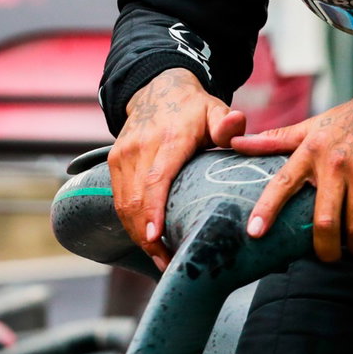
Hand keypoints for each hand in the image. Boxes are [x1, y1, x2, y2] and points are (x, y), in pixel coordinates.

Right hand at [108, 68, 245, 270]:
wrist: (158, 89)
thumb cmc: (195, 108)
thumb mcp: (216, 110)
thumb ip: (227, 124)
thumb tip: (238, 123)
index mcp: (168, 139)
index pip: (156, 180)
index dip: (153, 212)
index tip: (156, 240)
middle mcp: (139, 148)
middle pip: (137, 200)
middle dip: (148, 237)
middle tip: (168, 264)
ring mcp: (122, 155)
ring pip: (124, 204)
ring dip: (138, 235)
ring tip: (159, 259)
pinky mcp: (114, 162)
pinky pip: (119, 199)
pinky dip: (131, 223)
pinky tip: (147, 240)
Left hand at [234, 68, 352, 261]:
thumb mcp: (315, 125)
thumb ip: (276, 140)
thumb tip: (235, 145)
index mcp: (311, 150)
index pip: (283, 182)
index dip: (267, 209)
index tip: (255, 233)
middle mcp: (335, 163)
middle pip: (325, 220)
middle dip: (326, 249)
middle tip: (328, 257)